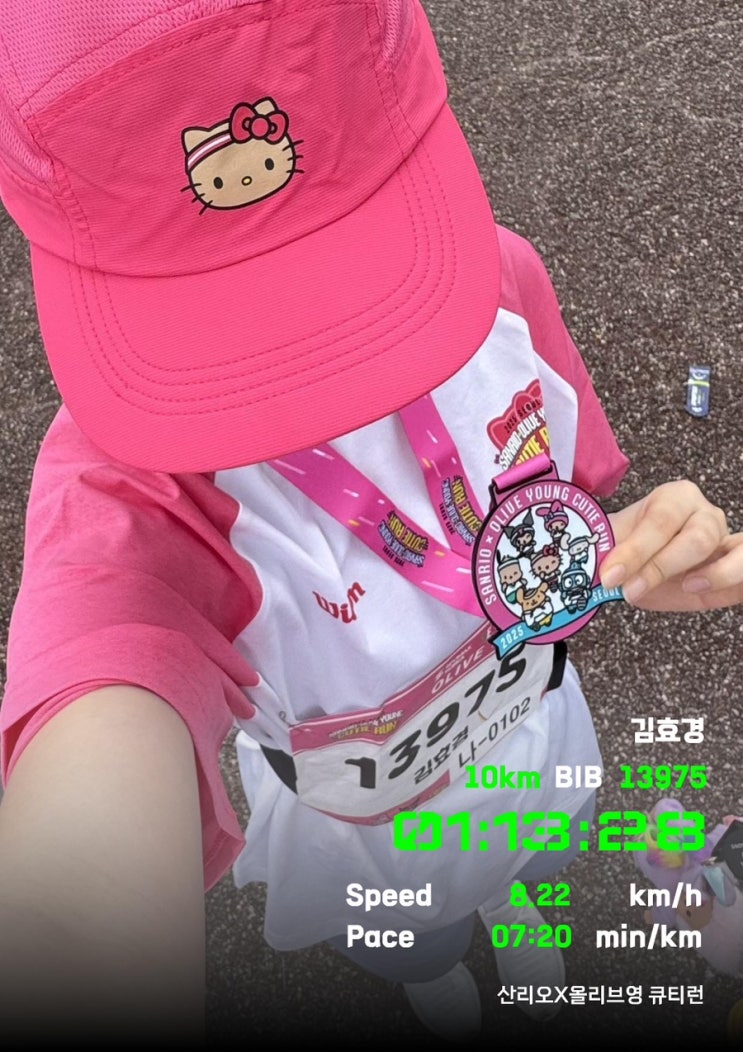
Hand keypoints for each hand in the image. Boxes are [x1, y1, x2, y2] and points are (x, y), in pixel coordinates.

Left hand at [601, 480, 742, 610]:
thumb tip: (600, 573)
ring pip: (738, 552)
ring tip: (687, 587)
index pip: (660, 521)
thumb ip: (610, 555)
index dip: (635, 551)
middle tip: (630, 590)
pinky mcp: (738, 564)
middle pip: (697, 538)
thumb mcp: (615, 548)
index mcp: (674, 498)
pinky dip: (736, 582)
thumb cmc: (631, 552)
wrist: (647, 566)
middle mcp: (705, 514)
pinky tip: (708, 591)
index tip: (610, 575)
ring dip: (716, 575)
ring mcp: (727, 540)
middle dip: (662, 566)